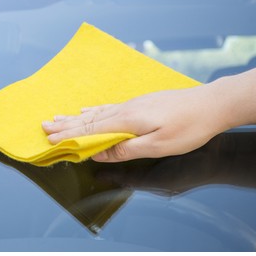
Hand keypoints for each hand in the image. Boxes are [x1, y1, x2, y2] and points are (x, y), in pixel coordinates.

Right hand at [42, 85, 226, 161]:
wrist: (210, 104)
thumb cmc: (188, 128)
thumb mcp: (158, 145)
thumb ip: (126, 149)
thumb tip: (100, 153)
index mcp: (127, 121)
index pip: (91, 129)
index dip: (69, 134)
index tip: (50, 137)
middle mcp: (125, 109)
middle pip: (89, 118)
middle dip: (66, 124)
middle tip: (44, 125)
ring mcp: (132, 104)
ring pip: (97, 111)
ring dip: (75, 116)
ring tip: (59, 117)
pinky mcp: (140, 103)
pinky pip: (109, 107)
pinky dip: (94, 110)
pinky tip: (88, 109)